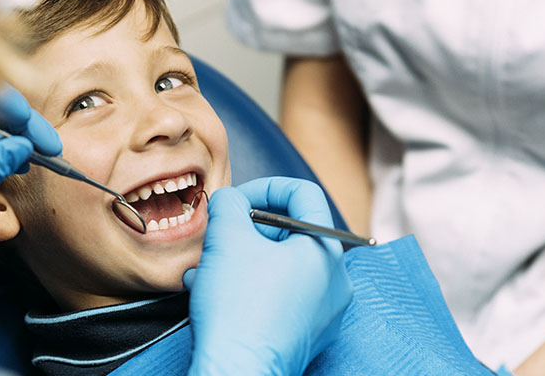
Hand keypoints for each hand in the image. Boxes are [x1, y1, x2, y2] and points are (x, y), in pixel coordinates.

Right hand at [183, 177, 351, 375]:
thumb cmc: (238, 307)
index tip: (237, 201)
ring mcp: (324, 312)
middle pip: (290, 233)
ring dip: (241, 260)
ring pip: (280, 267)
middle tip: (220, 237)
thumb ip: (229, 202)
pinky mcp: (306, 335)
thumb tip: (231, 200)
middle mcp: (335, 281)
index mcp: (326, 249)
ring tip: (208, 269)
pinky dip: (249, 288)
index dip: (265, 187)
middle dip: (247, 231)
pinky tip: (215, 294)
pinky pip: (279, 296)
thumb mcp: (226, 236)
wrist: (237, 372)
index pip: (304, 194)